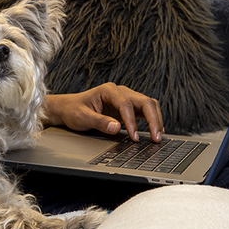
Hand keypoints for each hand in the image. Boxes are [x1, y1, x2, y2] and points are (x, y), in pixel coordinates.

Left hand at [42, 83, 163, 141]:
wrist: (69, 108)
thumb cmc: (74, 110)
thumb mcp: (82, 117)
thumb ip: (99, 121)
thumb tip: (116, 128)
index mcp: (109, 90)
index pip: (126, 104)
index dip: (132, 121)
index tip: (134, 137)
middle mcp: (120, 92)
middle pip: (145, 102)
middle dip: (153, 119)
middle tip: (156, 137)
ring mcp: (126, 98)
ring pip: (149, 105)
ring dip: (156, 120)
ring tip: (158, 137)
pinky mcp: (128, 107)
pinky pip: (145, 111)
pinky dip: (152, 120)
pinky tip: (155, 132)